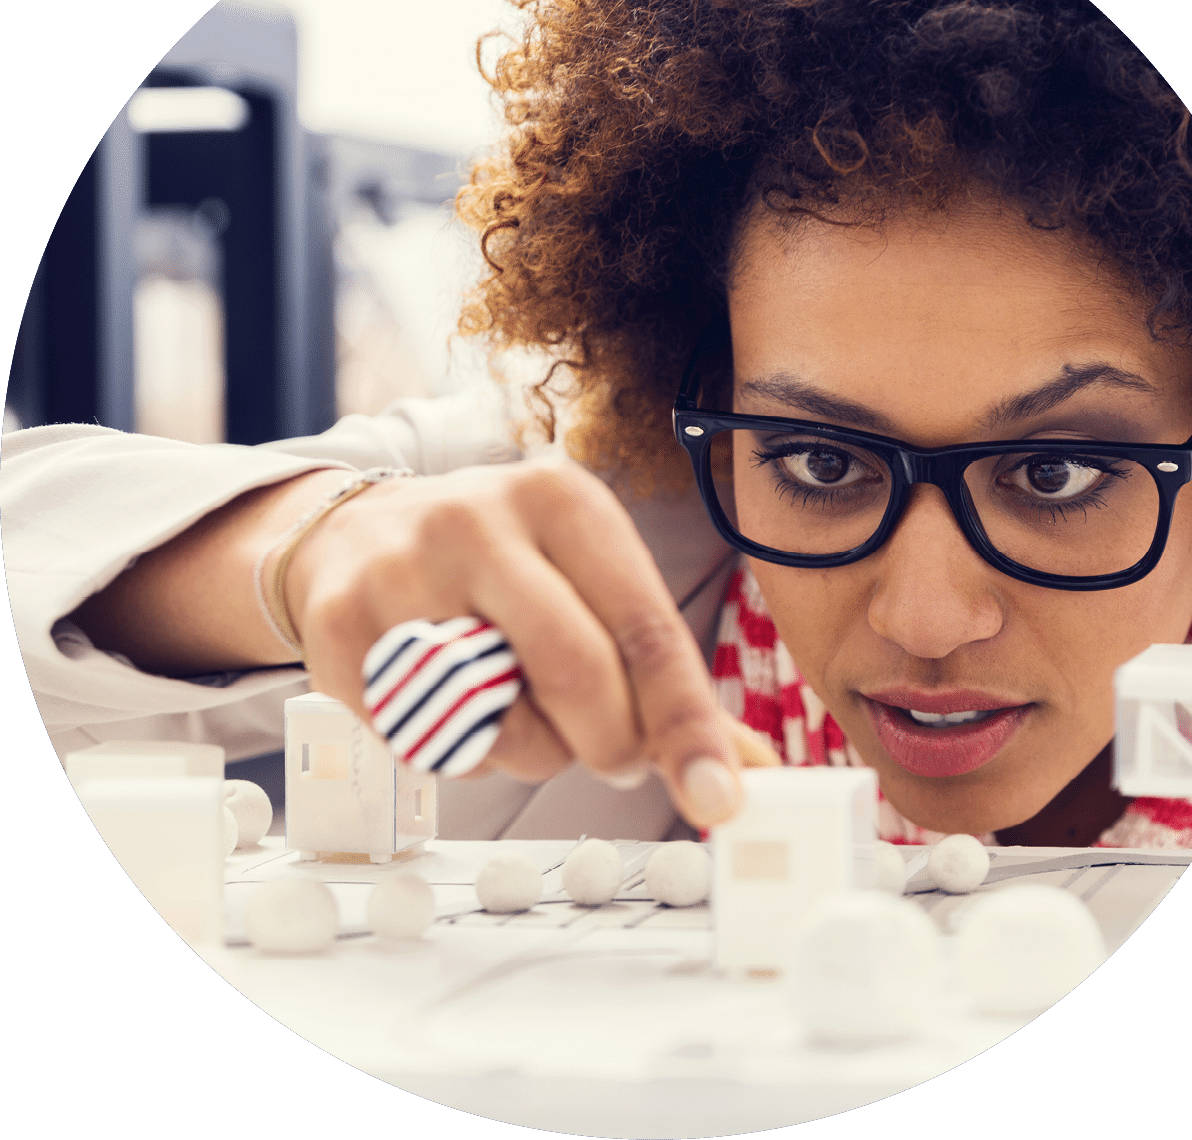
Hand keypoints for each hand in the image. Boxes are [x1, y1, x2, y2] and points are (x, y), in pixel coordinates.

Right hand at [280, 459, 749, 825]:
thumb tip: (745, 764)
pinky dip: (465, 758)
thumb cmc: (499, 568)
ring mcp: (400, 574)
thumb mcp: (586, 580)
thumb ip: (660, 670)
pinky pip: (431, 748)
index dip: (686, 721)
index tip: (719, 794)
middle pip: (578, 675)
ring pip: (503, 726)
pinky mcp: (343, 635)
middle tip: (616, 757)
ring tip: (519, 709)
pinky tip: (454, 710)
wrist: (354, 539)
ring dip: (536, 754)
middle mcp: (478, 521)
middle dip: (612, 744)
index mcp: (561, 498)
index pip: (644, 624)